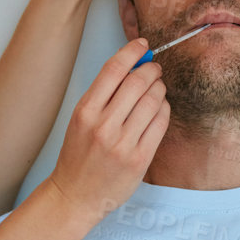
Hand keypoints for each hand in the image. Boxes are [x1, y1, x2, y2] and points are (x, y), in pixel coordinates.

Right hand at [44, 41, 169, 225]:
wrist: (75, 195)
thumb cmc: (79, 154)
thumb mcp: (81, 119)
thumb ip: (104, 94)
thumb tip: (132, 63)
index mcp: (85, 111)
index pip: (113, 69)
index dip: (131, 51)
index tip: (142, 44)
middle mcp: (103, 126)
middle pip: (137, 82)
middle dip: (151, 69)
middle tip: (155, 68)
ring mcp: (123, 143)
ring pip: (153, 100)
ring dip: (160, 88)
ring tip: (157, 89)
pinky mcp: (140, 158)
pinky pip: (160, 123)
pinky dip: (164, 109)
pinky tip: (159, 109)